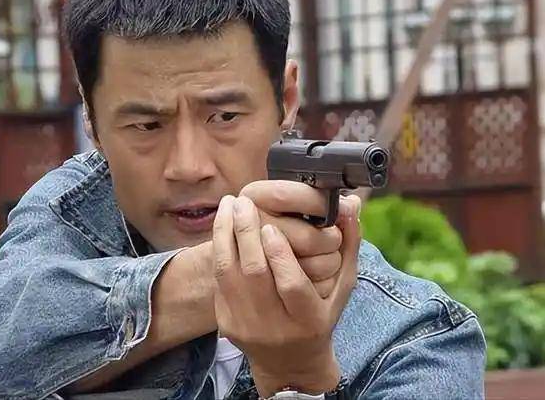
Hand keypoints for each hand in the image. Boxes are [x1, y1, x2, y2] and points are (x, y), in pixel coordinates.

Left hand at [212, 194, 360, 396]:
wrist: (289, 365)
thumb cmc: (320, 317)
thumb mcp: (342, 287)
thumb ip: (349, 245)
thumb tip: (350, 203)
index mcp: (309, 320)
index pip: (291, 285)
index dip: (280, 254)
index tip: (270, 225)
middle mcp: (275, 327)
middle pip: (255, 274)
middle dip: (246, 232)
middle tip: (243, 202)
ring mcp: (246, 327)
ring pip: (227, 274)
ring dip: (224, 234)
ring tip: (228, 204)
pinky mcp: (226, 324)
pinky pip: (219, 280)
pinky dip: (219, 249)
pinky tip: (223, 226)